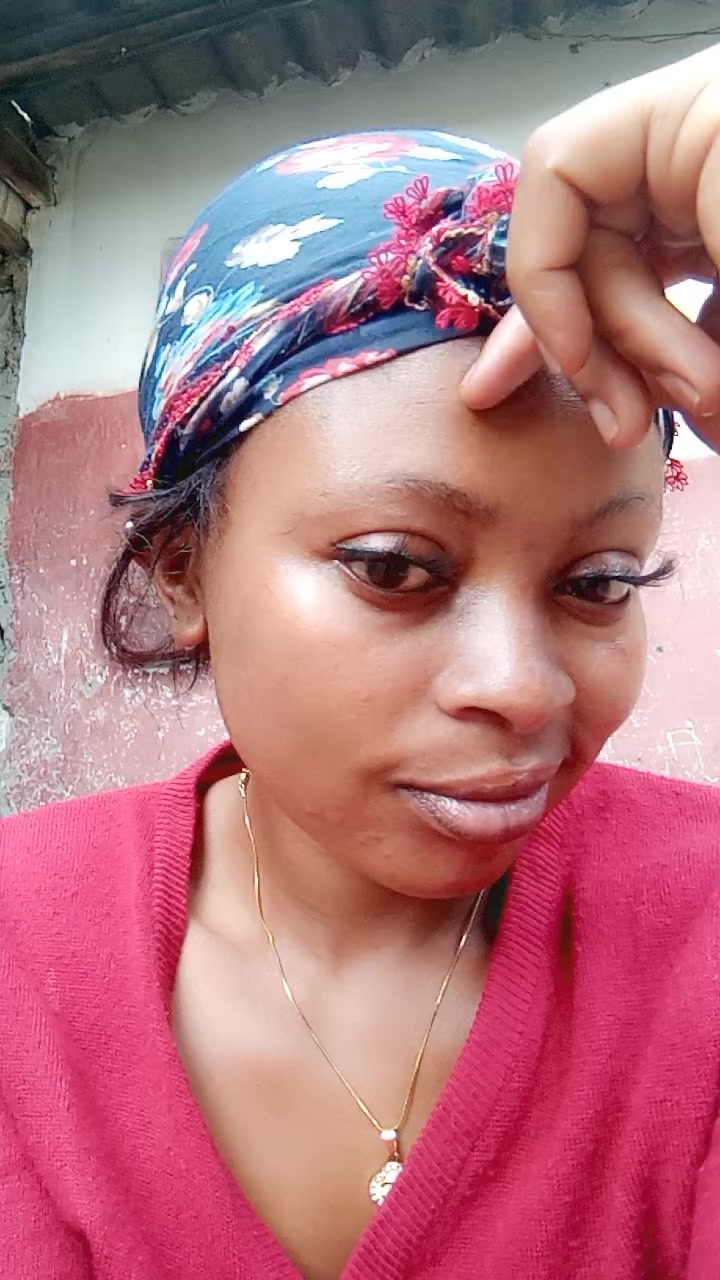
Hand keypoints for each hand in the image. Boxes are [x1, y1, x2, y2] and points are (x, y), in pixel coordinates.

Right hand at [461, 44, 719, 449]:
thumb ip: (693, 315)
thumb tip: (692, 416)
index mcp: (683, 117)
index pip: (555, 172)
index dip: (543, 281)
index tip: (571, 362)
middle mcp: (681, 154)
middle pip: (587, 254)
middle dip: (606, 353)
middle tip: (628, 427)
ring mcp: (705, 199)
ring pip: (628, 291)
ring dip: (643, 371)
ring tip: (700, 421)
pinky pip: (678, 302)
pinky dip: (679, 361)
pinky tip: (704, 408)